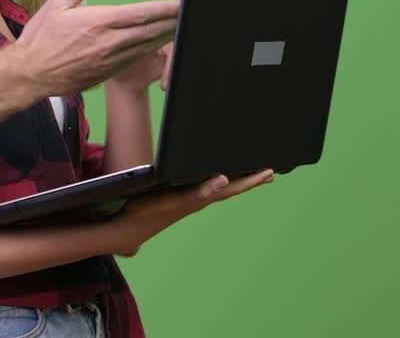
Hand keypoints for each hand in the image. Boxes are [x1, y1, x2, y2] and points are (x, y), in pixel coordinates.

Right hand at [15, 0, 178, 97]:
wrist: (30, 74)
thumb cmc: (40, 38)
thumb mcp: (57, 3)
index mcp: (97, 21)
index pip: (141, 12)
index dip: (164, 8)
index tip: (179, 3)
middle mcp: (108, 42)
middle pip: (150, 30)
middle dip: (171, 22)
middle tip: (187, 14)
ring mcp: (109, 60)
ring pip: (146, 46)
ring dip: (165, 36)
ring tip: (178, 27)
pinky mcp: (107, 72)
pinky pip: (135, 59)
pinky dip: (150, 49)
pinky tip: (156, 43)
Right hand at [108, 169, 274, 256]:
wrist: (130, 226)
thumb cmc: (149, 211)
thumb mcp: (175, 200)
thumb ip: (200, 192)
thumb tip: (224, 180)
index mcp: (201, 197)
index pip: (233, 187)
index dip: (251, 180)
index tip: (269, 171)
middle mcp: (199, 199)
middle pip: (231, 188)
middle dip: (250, 180)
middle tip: (269, 174)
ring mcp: (190, 200)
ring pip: (220, 188)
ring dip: (236, 182)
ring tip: (250, 177)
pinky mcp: (180, 199)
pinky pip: (207, 189)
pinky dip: (218, 183)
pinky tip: (215, 181)